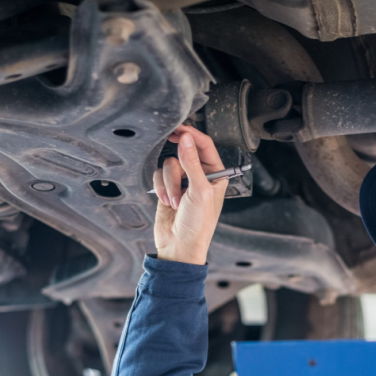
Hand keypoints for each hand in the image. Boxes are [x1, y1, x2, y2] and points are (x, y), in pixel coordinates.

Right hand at [151, 125, 228, 264]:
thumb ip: (192, 163)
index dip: (192, 135)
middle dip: (178, 160)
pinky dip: (160, 188)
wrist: (180, 246)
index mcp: (216, 176)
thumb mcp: (199, 191)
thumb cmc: (198, 225)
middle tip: (170, 140)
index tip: (180, 128)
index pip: (205, 146)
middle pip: (185, 151)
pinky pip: (158, 175)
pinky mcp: (167, 188)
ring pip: (169, 164)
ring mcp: (183, 182)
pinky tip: (166, 202)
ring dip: (169, 182)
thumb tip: (186, 139)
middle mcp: (200, 176)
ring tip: (175, 200)